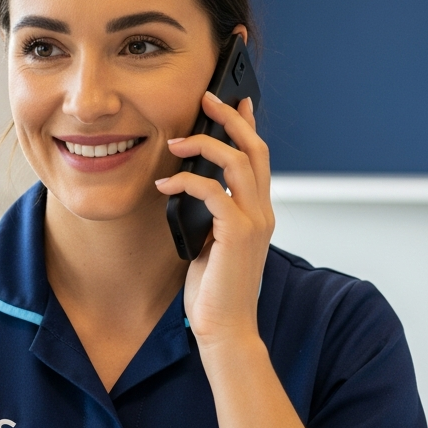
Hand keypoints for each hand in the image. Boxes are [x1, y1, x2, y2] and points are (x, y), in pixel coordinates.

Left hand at [155, 90, 274, 349]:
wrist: (225, 329)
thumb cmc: (215, 291)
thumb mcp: (211, 243)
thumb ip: (210, 214)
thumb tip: (189, 186)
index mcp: (258, 213)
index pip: (258, 158)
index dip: (247, 126)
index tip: (235, 101)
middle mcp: (262, 212)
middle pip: (254, 149)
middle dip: (230, 118)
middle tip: (206, 98)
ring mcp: (254, 222)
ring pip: (238, 162)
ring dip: (205, 143)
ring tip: (175, 141)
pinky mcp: (238, 234)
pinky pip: (214, 191)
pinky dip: (187, 180)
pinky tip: (164, 183)